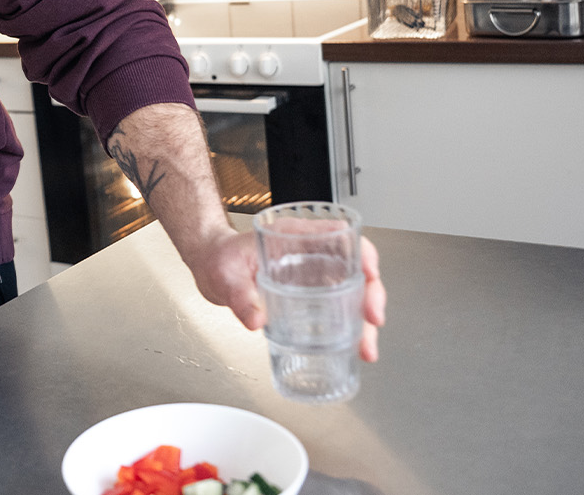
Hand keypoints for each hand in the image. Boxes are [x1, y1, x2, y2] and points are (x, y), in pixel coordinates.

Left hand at [187, 229, 387, 361]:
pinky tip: (353, 346)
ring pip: (352, 292)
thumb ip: (238, 296)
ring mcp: (312, 274)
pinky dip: (350, 326)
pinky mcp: (308, 294)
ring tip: (365, 347)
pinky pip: (338, 307)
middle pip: (356, 269)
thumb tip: (255, 320)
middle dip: (372, 296)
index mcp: (295, 236)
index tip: (370, 275)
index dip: (364, 254)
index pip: (342, 236)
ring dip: (365, 320)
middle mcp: (310, 253)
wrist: (210, 265)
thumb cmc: (219, 258)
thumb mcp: (224, 274)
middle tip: (373, 321)